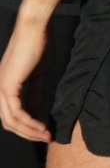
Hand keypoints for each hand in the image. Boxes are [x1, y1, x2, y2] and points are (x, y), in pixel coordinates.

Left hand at [0, 20, 50, 141]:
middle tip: (46, 137)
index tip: (45, 130)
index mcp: (6, 87)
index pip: (12, 114)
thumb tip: (36, 108)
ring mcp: (1, 89)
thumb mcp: (39, 74)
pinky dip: (30, 122)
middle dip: (28, 133)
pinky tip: (41, 125)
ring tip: (46, 135)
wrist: (35, 30)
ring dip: (29, 131)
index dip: (28, 126)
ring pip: (11, 121)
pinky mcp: (8, 86)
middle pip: (9, 122)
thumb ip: (36, 92)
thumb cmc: (39, 46)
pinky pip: (17, 112)